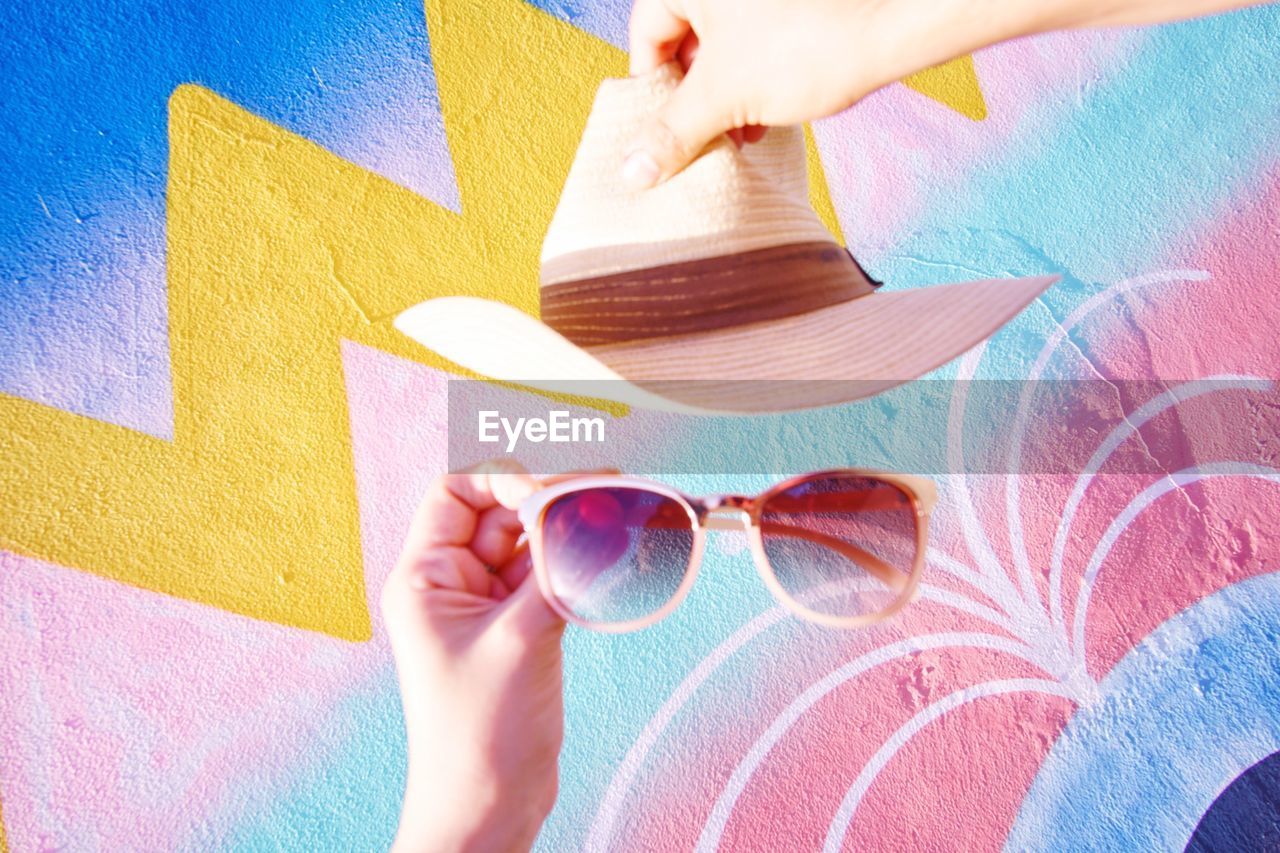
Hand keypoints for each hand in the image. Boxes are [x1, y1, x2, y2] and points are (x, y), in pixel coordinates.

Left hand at [382, 461, 577, 851]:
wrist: (488, 807)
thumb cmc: (478, 735)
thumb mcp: (520, 641)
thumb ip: (558, 571)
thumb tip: (596, 514)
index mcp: (424, 578)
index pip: (456, 492)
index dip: (505, 479)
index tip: (555, 493)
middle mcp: (451, 583)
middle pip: (501, 511)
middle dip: (551, 498)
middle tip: (607, 490)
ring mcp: (487, 606)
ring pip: (531, 543)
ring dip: (571, 530)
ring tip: (617, 517)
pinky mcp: (519, 628)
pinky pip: (549, 576)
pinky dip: (579, 564)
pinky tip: (612, 557)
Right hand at [622, 0, 1263, 188]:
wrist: (901, 18)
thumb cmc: (809, 45)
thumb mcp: (726, 98)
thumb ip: (671, 134)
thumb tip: (629, 173)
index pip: (647, 34)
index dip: (656, 91)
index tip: (670, 134)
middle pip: (687, 35)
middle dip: (697, 93)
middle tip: (709, 139)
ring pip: (727, 39)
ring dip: (729, 89)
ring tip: (744, 133)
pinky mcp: (799, 7)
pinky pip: (762, 33)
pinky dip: (760, 71)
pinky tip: (773, 111)